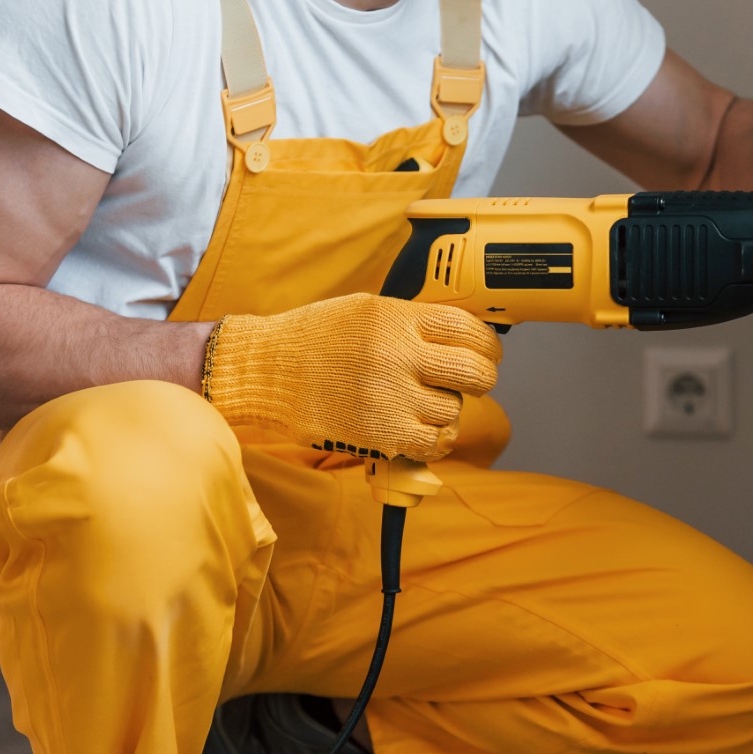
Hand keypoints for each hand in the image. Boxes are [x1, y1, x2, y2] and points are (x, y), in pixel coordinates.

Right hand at [203, 293, 501, 461]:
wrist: (265, 372)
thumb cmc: (313, 339)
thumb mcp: (366, 309)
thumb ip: (413, 321)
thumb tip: (462, 334)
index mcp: (398, 319)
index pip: (470, 331)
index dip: (488, 346)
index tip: (487, 354)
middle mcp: (399, 356)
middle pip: (476, 374)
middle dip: (480, 379)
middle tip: (468, 382)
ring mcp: (391, 398)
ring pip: (455, 411)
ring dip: (446, 410)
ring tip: (421, 403)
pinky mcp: (381, 435)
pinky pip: (434, 443)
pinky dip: (434, 439)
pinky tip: (419, 428)